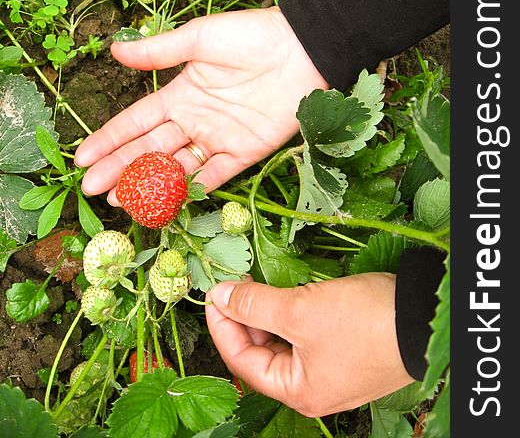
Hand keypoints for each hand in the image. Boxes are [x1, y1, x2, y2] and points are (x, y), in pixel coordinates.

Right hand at [74, 7, 327, 200]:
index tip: (82, 157)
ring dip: (149, 184)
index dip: (109, 139)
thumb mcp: (199, 39)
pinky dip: (193, 190)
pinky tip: (167, 203)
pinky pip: (215, 176)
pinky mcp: (245, 153)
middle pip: (151, 149)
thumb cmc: (250, 37)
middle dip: (121, 168)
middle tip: (93, 188)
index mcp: (180, 94)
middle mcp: (195, 120)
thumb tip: (114, 50)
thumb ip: (159, 51)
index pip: (137, 121)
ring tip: (120, 200)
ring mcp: (219, 139)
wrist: (301, 49)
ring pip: (177, 168)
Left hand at [205, 274, 413, 416]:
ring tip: (258, 285)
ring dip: (267, 314)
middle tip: (236, 285)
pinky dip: (290, 315)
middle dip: (246, 317)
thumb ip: (255, 304)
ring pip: (284, 341)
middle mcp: (312, 387)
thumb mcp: (300, 310)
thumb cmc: (362, 323)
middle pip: (262, 352)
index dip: (223, 325)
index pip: (243, 361)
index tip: (214, 295)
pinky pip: (305, 335)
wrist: (421, 317)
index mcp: (298, 391)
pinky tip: (286, 294)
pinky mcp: (344, 351)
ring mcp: (331, 370)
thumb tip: (220, 296)